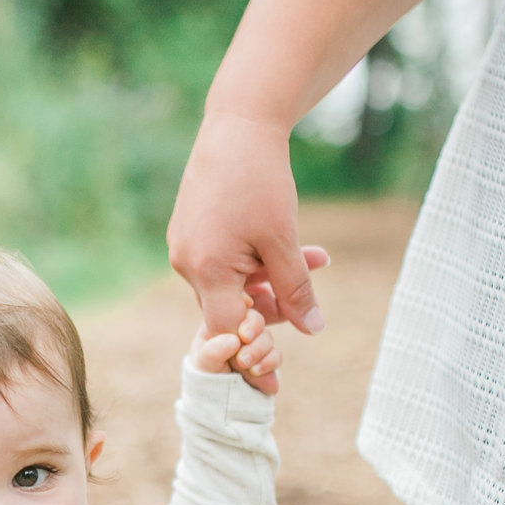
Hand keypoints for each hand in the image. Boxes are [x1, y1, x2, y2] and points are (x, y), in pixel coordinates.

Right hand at [167, 113, 328, 394]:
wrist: (238, 124)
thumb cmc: (260, 181)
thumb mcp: (284, 241)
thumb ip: (295, 289)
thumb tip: (311, 330)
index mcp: (205, 270)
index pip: (224, 333)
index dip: (250, 355)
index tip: (272, 379)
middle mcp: (187, 263)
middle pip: (230, 309)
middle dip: (273, 309)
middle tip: (310, 311)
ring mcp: (187, 246)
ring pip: (233, 282)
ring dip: (273, 280)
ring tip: (317, 260)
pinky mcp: (193, 230)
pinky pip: (227, 261)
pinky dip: (258, 261)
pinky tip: (294, 247)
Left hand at [191, 306, 280, 390]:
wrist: (219, 406)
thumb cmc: (204, 380)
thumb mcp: (204, 364)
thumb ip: (213, 351)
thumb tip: (234, 340)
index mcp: (220, 322)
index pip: (235, 305)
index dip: (243, 310)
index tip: (241, 325)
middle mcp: (240, 330)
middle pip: (255, 318)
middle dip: (253, 331)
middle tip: (242, 346)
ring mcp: (255, 345)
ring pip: (267, 337)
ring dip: (259, 350)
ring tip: (244, 365)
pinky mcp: (267, 360)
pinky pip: (276, 355)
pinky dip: (268, 363)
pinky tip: (256, 372)